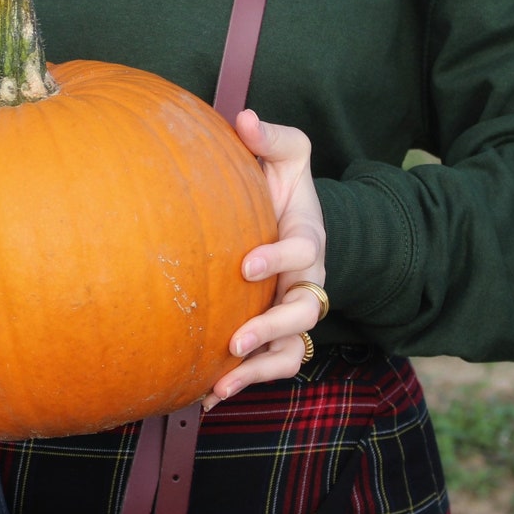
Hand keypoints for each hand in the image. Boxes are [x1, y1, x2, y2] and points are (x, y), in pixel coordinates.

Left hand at [203, 109, 327, 410]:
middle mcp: (306, 283)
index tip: (247, 264)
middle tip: (236, 341)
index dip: (278, 259)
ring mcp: (292, 314)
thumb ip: (271, 137)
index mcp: (308, 240)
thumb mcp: (286, 156)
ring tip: (222, 382)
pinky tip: (205, 396)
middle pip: (302, 315)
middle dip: (270, 330)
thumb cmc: (281, 187)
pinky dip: (241, 384)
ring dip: (258, 371)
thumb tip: (244, 117)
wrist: (286, 223)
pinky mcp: (274, 337)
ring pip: (290, 353)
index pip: (302, 252)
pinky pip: (267, 368)